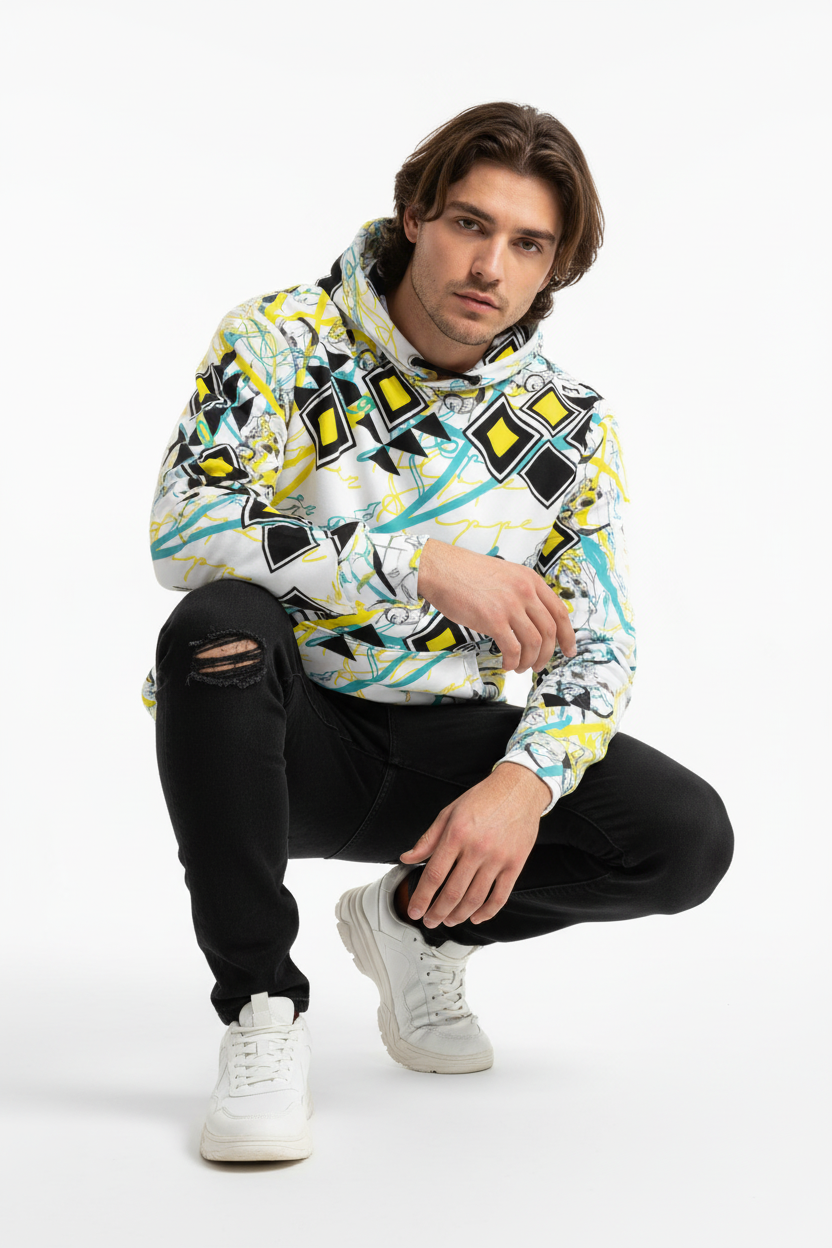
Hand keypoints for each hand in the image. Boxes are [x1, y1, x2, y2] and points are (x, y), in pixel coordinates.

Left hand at [399, 763, 548, 927]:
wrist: (519, 788)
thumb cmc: (484, 798)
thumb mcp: (449, 812)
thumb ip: (428, 839)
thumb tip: (407, 857)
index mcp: (456, 834)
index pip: (434, 875)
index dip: (422, 898)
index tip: (415, 910)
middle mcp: (477, 848)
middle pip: (453, 892)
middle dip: (437, 912)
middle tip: (430, 921)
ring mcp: (498, 858)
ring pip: (475, 899)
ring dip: (459, 916)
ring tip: (449, 920)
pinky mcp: (515, 864)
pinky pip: (500, 896)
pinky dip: (487, 912)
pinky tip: (476, 916)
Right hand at [417, 538, 575, 672]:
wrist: (441, 569)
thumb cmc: (467, 575)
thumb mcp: (506, 576)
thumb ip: (522, 593)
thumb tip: (533, 621)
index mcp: (530, 580)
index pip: (559, 612)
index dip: (568, 635)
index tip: (568, 650)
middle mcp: (525, 591)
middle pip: (549, 631)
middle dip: (547, 654)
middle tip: (539, 665)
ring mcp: (510, 605)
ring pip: (533, 642)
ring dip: (529, 661)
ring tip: (520, 667)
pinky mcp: (493, 619)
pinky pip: (513, 648)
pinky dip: (513, 661)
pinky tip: (507, 664)